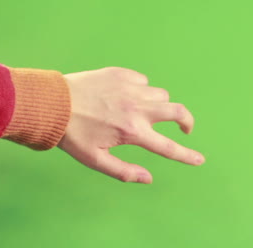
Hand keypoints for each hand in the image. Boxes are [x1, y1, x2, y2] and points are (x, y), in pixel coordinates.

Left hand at [57, 67, 204, 183]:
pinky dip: (142, 90)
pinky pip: (144, 81)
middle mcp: (137, 108)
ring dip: (159, 105)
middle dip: (186, 120)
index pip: (168, 147)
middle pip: (177, 111)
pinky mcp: (122, 74)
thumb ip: (125, 171)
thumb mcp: (96, 160)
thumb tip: (149, 178)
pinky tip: (125, 95)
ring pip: (161, 95)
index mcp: (132, 132)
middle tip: (184, 127)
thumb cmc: (72, 135)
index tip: (200, 160)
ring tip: (141, 110)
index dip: (187, 156)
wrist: (51, 104)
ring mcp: (131, 88)